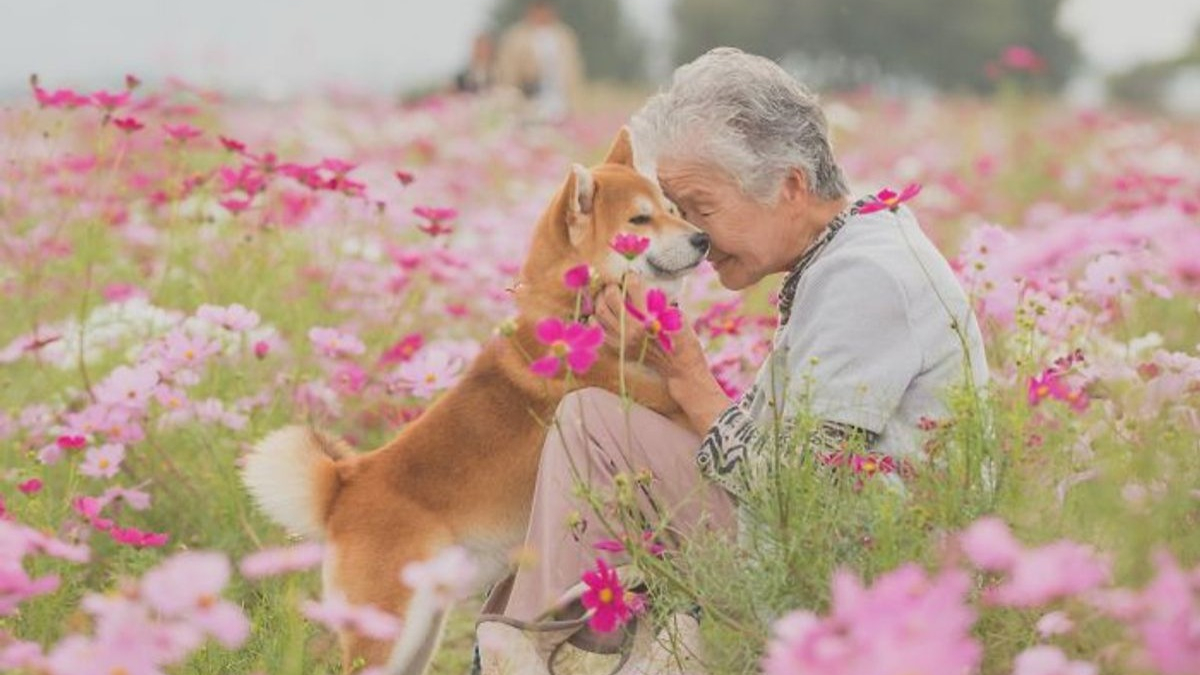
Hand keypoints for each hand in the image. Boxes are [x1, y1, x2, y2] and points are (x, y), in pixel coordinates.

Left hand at [595, 275, 730, 433]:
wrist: (680, 369)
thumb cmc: (684, 342)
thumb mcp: (679, 317)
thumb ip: (662, 302)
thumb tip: (647, 288)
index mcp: (649, 317)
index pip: (633, 287)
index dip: (631, 277)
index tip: (632, 275)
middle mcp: (632, 329)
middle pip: (611, 297)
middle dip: (612, 286)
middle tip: (616, 285)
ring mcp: (623, 341)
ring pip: (599, 313)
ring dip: (601, 301)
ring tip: (607, 297)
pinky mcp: (619, 349)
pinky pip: (598, 331)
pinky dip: (596, 320)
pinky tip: (602, 315)